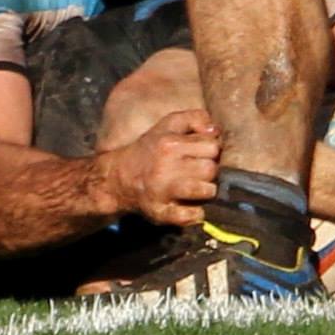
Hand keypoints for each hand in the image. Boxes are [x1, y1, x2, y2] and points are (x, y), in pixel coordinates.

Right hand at [104, 109, 219, 227]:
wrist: (119, 177)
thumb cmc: (150, 150)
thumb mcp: (168, 125)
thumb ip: (194, 118)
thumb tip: (215, 129)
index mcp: (170, 143)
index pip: (212, 146)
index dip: (212, 150)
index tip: (204, 154)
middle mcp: (165, 166)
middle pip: (211, 169)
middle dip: (210, 171)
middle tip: (200, 172)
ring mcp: (163, 191)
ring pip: (205, 190)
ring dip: (207, 191)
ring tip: (199, 188)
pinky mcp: (160, 212)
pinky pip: (190, 216)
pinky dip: (195, 214)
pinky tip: (191, 206)